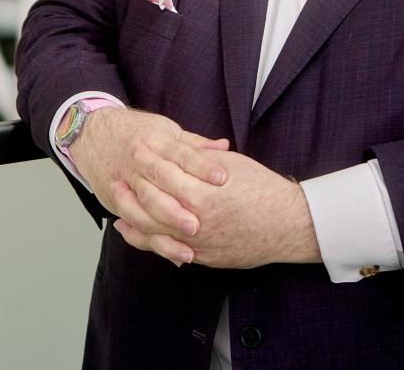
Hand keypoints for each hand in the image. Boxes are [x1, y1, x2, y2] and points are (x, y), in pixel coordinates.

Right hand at [70, 107, 228, 262]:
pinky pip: (132, 221)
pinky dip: (148, 238)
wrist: (93, 134)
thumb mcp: (166, 131)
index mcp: (155, 141)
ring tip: (188, 245)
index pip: (181, 154)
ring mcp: (124, 182)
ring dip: (164, 227)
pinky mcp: (114, 200)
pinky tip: (167, 249)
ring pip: (143, 207)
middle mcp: (138, 162)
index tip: (222, 179)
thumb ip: (195, 144)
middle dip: (180, 204)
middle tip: (201, 223)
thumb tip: (225, 147)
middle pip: (160, 183)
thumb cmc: (137, 132)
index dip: (202, 166)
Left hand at [113, 149, 321, 268]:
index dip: (149, 158)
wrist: (287, 224)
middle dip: (133, 185)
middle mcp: (196, 220)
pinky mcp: (200, 257)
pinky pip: (164, 249)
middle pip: (152, 202)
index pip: (165, 173)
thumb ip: (202, 161)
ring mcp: (196, 242)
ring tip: (117, 199)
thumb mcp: (233, 166)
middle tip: (120, 172)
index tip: (139, 147)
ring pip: (153, 229)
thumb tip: (177, 151)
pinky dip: (143, 239)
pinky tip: (130, 229)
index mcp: (204, 192)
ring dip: (131, 213)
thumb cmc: (263, 190)